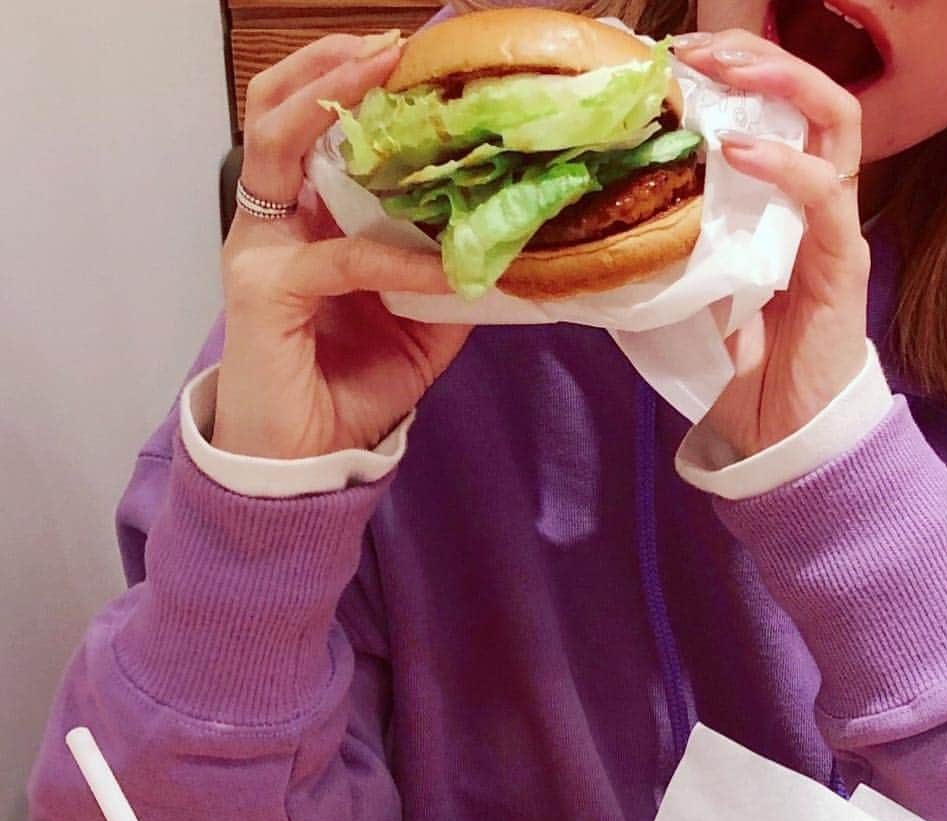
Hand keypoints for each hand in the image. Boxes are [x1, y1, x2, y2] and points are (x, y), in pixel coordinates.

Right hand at [214, 34, 470, 458]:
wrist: (302, 465)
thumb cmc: (346, 393)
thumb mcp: (417, 330)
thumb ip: (446, 281)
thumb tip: (505, 245)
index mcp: (304, 221)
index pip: (314, 126)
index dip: (356, 85)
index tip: (423, 63)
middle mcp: (274, 221)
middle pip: (278, 106)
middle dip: (335, 65)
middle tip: (398, 48)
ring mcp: (260, 248)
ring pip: (278, 140)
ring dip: (334, 99)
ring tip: (389, 74)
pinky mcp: (262, 290)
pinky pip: (341, 256)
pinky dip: (401, 259)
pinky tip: (448, 267)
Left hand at [678, 32, 869, 458]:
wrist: (786, 442)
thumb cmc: (743, 379)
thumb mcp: (689, 305)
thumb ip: (669, 263)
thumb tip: (608, 233)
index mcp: (782, 209)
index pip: (776, 115)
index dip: (734, 78)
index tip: (673, 63)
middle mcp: (816, 205)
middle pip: (811, 99)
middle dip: (757, 59)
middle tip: (696, 48)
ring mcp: (834, 230)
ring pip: (834, 124)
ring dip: (780, 85)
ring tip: (724, 70)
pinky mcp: (841, 264)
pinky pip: (826, 196)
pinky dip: (785, 166)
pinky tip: (739, 151)